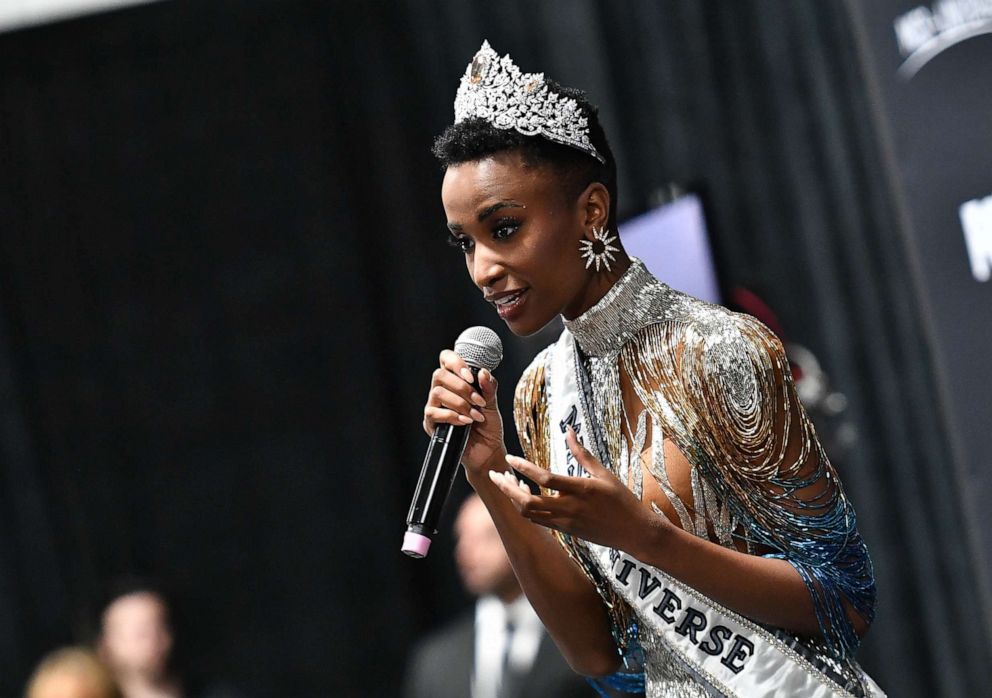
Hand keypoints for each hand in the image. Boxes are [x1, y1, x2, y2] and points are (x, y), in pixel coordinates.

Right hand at [423, 349, 504, 474]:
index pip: (446, 359)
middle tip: (479, 401)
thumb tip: (482, 372)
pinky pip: (434, 412)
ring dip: (460, 403)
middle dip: (462, 387)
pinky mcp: (431, 423)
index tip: (471, 376)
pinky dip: (452, 416)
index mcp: (455, 381)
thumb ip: (488, 387)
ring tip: (475, 415)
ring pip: (437, 392)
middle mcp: (442, 391)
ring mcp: (434, 406)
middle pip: (439, 375)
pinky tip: (466, 422)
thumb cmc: (488, 427)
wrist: (487, 451)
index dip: (455, 362)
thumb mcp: (493, 404)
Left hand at [489, 427, 667, 554]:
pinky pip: (538, 520)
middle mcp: (569, 508)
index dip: (523, 468)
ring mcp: (565, 522)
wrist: (634, 533)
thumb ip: (583, 454)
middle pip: (527, 502)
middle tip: (494, 475)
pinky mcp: (565, 531)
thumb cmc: (622, 500)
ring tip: (507, 482)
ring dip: (514, 498)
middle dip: (506, 488)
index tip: (509, 458)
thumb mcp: (604, 473)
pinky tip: (524, 494)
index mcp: (580, 489)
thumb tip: (569, 431)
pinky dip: (526, 508)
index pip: (544, 478)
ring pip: (529, 513)